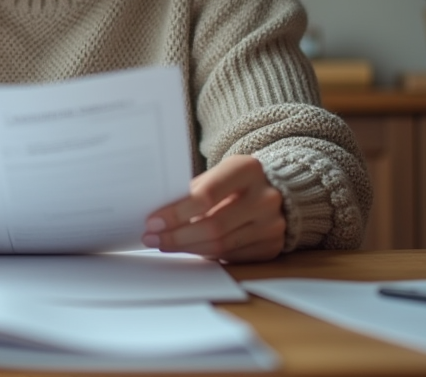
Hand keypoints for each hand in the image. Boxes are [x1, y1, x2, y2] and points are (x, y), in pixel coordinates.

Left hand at [142, 154, 284, 262]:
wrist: (274, 190)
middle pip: (213, 225)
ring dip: (187, 248)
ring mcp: (273, 224)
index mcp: (248, 169)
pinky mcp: (272, 246)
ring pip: (221, 245)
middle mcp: (265, 197)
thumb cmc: (233, 182)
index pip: (207, 195)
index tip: (153, 222)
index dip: (176, 212)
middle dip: (177, 236)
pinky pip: (231, 257)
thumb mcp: (217, 174)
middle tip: (152, 238)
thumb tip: (158, 217)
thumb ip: (193, 191)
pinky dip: (206, 254)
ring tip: (164, 244)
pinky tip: (189, 249)